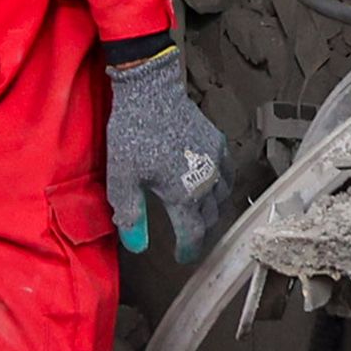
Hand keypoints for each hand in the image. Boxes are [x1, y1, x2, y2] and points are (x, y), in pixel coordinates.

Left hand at [104, 47, 234, 260]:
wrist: (151, 93)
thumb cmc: (133, 134)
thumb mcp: (122, 178)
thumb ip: (131, 213)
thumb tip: (138, 246)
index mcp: (184, 196)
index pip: (192, 234)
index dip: (188, 250)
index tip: (182, 258)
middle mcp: (206, 184)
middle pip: (209, 218)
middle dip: (200, 231)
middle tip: (189, 238)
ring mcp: (216, 163)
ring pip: (222, 198)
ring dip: (212, 211)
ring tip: (200, 215)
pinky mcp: (218, 144)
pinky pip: (228, 174)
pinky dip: (222, 187)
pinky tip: (213, 186)